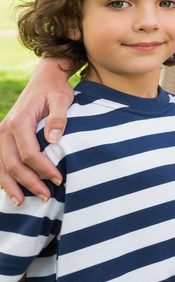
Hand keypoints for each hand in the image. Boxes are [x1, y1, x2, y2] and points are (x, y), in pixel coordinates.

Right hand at [0, 59, 74, 203]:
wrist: (44, 79)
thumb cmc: (56, 90)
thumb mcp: (62, 99)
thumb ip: (58, 118)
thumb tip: (53, 139)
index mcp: (20, 122)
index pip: (29, 153)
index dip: (43, 169)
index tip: (58, 180)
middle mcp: (5, 129)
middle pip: (13, 164)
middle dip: (29, 183)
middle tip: (46, 197)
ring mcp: (1, 134)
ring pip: (0, 166)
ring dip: (11, 186)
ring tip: (23, 202)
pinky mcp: (2, 137)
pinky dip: (2, 177)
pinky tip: (11, 191)